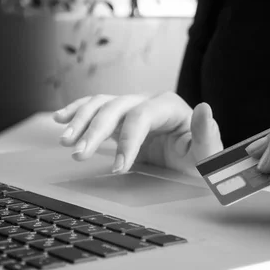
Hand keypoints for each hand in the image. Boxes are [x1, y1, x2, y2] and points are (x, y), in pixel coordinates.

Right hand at [53, 92, 222, 175]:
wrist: (191, 162)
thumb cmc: (199, 159)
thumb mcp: (209, 153)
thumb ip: (207, 134)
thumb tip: (204, 108)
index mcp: (169, 106)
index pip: (141, 117)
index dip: (126, 141)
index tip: (117, 168)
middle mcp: (148, 101)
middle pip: (115, 108)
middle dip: (95, 131)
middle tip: (79, 154)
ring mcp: (131, 106)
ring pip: (100, 105)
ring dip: (80, 121)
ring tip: (65, 141)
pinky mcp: (120, 117)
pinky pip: (95, 108)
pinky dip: (77, 112)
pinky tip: (60, 119)